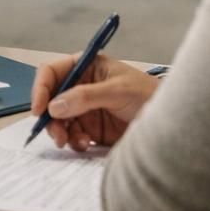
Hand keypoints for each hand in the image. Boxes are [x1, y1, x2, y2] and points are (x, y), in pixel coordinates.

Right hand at [31, 53, 158, 151]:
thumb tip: (54, 106)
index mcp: (86, 67)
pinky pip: (71, 135)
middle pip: (50, 99)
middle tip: (58, 135)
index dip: (41, 88)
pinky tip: (86, 144)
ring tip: (74, 142)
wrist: (171, 124)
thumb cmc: (149, 96)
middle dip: (50, 117)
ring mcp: (84, 108)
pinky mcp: (91, 128)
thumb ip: (86, 97)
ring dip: (61, 132)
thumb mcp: (118, 91)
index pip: (53, 72)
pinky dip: (73, 141)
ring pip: (58, 120)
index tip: (39, 109)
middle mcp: (81, 86)